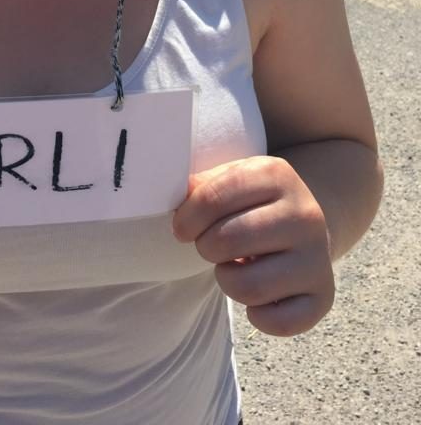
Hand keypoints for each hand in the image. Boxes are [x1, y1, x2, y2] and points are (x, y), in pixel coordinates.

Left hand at [171, 156, 333, 336]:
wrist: (304, 220)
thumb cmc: (251, 200)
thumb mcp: (230, 177)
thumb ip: (200, 185)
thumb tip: (171, 196)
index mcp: (276, 174)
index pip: (214, 197)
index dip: (188, 217)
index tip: (183, 227)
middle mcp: (304, 213)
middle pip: (228, 241)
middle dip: (206, 247)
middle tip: (210, 245)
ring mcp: (318, 256)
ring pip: (249, 286)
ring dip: (227, 280)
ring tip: (233, 266)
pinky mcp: (324, 295)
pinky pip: (278, 322)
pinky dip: (257, 315)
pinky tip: (257, 296)